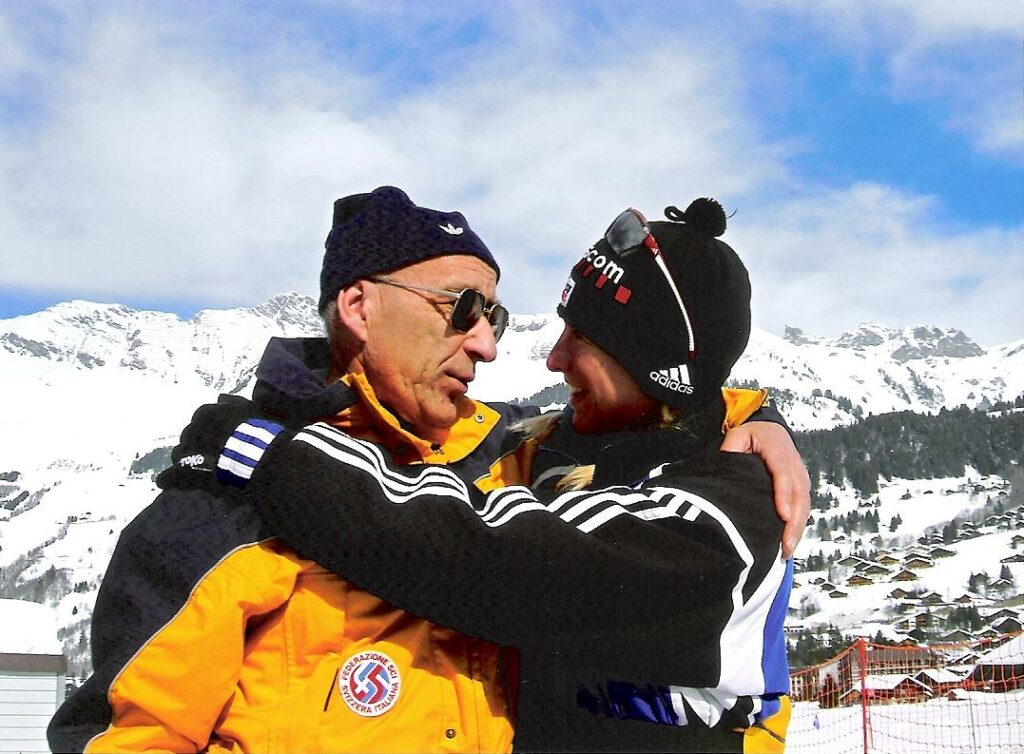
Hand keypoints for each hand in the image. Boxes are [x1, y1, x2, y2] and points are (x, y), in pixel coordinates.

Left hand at [159, 396, 267, 490]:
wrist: (253, 457)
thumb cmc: (255, 432)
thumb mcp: (250, 410)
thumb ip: (235, 402)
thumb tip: (221, 398)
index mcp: (206, 413)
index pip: (201, 418)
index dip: (210, 429)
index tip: (219, 437)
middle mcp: (192, 428)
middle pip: (189, 436)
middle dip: (197, 443)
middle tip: (212, 454)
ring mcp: (187, 450)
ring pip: (180, 453)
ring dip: (187, 459)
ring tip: (199, 468)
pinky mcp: (184, 470)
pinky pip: (171, 474)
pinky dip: (172, 477)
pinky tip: (177, 480)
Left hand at [721, 422, 809, 558]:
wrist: (771, 428)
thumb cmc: (753, 434)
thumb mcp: (738, 435)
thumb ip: (731, 448)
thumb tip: (726, 466)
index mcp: (778, 451)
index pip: (783, 475)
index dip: (784, 496)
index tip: (783, 516)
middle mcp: (794, 465)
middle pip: (798, 495)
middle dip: (794, 522)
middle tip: (786, 545)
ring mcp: (800, 476)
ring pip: (804, 504)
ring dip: (798, 528)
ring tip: (788, 550)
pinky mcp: (801, 486)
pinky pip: (803, 507)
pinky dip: (799, 525)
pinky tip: (790, 541)